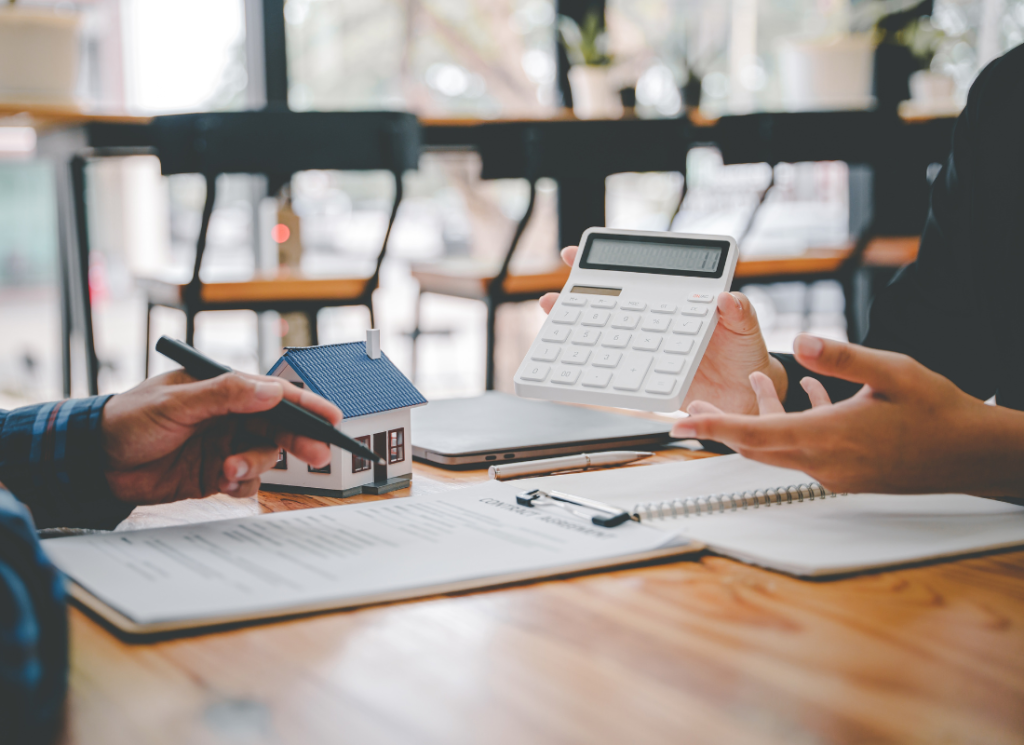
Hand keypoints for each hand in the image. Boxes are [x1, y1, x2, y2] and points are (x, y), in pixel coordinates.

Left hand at [100, 370, 342, 503]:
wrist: (94, 464)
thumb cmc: (128, 420)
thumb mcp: (176, 403)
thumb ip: (224, 395)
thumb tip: (270, 390)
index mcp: (223, 389)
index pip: (274, 394)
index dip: (308, 405)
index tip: (333, 418)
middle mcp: (230, 416)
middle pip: (279, 427)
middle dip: (299, 441)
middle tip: (317, 455)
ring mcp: (225, 445)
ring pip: (264, 456)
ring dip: (255, 466)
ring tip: (229, 473)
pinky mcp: (216, 474)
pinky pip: (246, 481)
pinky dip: (242, 485)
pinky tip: (223, 484)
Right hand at [539, 245, 787, 413]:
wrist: (745, 396)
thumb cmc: (744, 353)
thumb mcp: (745, 326)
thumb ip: (737, 310)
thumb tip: (725, 298)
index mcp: (675, 301)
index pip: (636, 276)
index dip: (605, 265)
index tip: (573, 257)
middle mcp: (655, 322)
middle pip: (610, 305)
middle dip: (577, 298)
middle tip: (553, 296)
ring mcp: (648, 348)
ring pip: (607, 336)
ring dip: (579, 332)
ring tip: (556, 324)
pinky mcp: (647, 375)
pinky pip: (618, 371)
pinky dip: (596, 369)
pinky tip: (578, 366)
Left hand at [673, 334, 1023, 497]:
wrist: (972, 454)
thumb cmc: (938, 413)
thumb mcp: (890, 371)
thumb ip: (840, 358)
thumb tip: (800, 342)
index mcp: (827, 437)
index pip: (755, 433)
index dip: (714, 427)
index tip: (681, 425)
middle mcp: (824, 461)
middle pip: (756, 446)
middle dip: (721, 428)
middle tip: (690, 413)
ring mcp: (835, 471)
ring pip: (780, 446)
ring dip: (759, 420)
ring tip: (746, 390)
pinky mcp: (848, 472)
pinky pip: (805, 448)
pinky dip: (794, 424)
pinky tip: (807, 395)